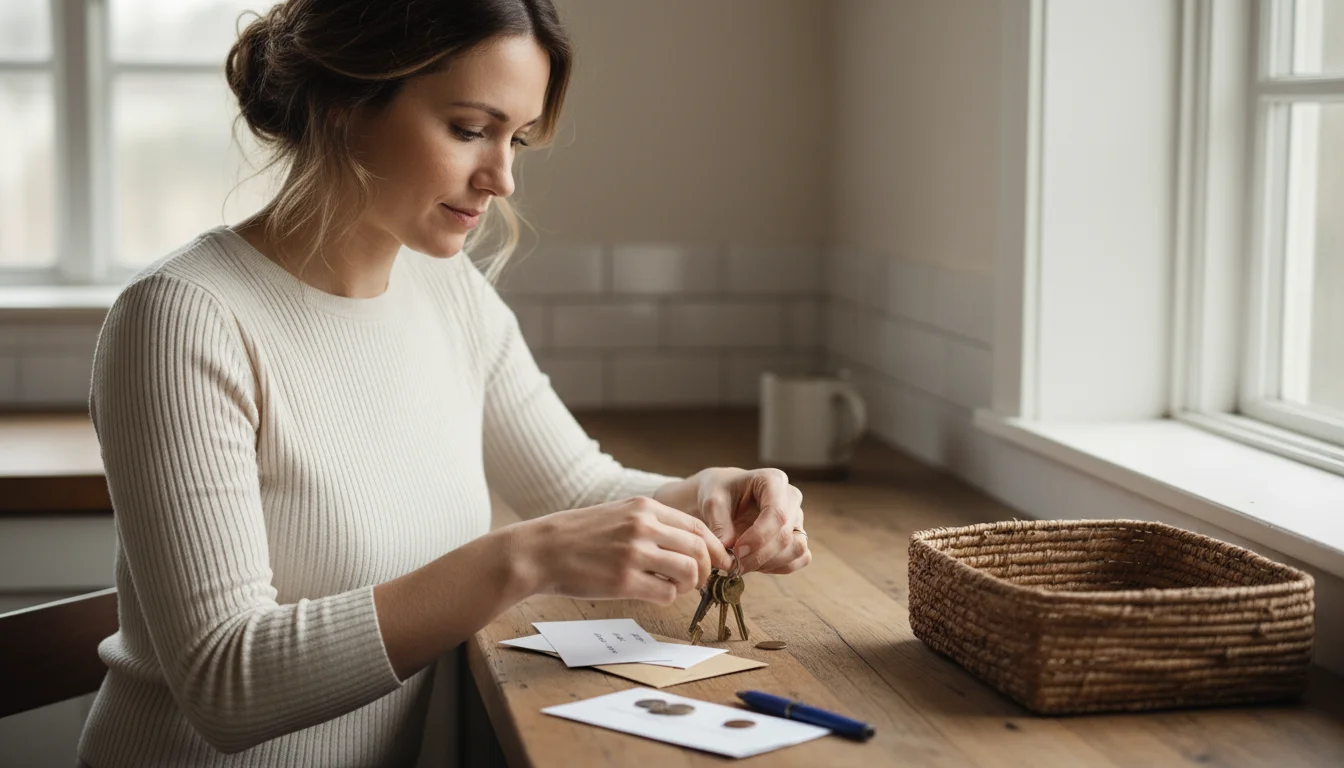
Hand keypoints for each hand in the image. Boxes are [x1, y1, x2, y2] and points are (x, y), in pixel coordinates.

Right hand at [521, 496, 732, 605]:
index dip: (714, 547)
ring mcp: (634, 554)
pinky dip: (668, 597)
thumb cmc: (577, 535)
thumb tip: (684, 542)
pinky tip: (653, 593)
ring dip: (689, 584)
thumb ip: (649, 523)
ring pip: (688, 572)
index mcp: (643, 507)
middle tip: (700, 580)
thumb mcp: (617, 513)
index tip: (719, 561)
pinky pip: (666, 593)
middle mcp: (643, 527)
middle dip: (707, 569)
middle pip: (699, 549)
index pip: (696, 526)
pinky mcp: (623, 581)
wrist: (540, 550)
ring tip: (674, 587)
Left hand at [690, 467, 809, 574]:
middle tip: (733, 565)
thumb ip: (719, 525)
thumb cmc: (719, 493)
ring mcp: (797, 518)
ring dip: (769, 563)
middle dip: (758, 555)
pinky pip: (800, 558)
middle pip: (786, 535)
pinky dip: (778, 567)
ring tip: (742, 564)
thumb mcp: (712, 502)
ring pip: (797, 548)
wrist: (724, 498)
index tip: (735, 551)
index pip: (777, 513)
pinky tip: (755, 565)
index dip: (759, 537)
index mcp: (773, 480)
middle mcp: (791, 497)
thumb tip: (727, 552)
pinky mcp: (798, 536)